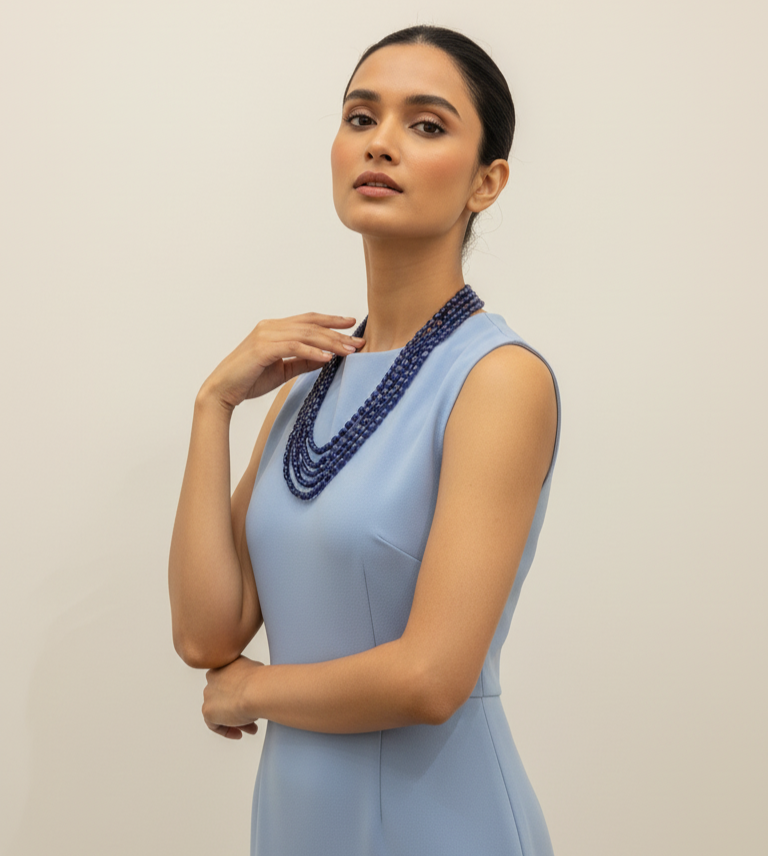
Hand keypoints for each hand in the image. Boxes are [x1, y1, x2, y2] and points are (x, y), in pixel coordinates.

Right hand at [199, 312, 364, 411]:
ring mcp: (265, 335)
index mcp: (274, 328)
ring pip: (305, 334)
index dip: (331, 320)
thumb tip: (327, 357)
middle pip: (311, 325)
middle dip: (337, 333)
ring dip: (330, 342)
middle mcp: (270, 326)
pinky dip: (312, 350)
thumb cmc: (250, 380)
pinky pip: (293, 346)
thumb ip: (303, 361)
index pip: (308, 320)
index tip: (351, 324)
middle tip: (359, 341)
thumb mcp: (283, 370)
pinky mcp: (262, 348)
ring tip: (349, 351)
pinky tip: (327, 357)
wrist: (222, 391)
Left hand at [202, 655, 264, 739]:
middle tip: (254, 718)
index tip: (253, 700)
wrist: (257, 690)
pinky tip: (239, 734)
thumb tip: (257, 682)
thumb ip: (249, 675)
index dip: (242, 693)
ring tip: (252, 728)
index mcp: (224, 664)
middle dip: (239, 708)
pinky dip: (226, 730)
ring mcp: (209, 694)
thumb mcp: (257, 668)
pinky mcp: (208, 711)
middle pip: (226, 697)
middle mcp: (213, 677)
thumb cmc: (262, 679)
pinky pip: (215, 724)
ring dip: (236, 720)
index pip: (230, 681)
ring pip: (221, 711)